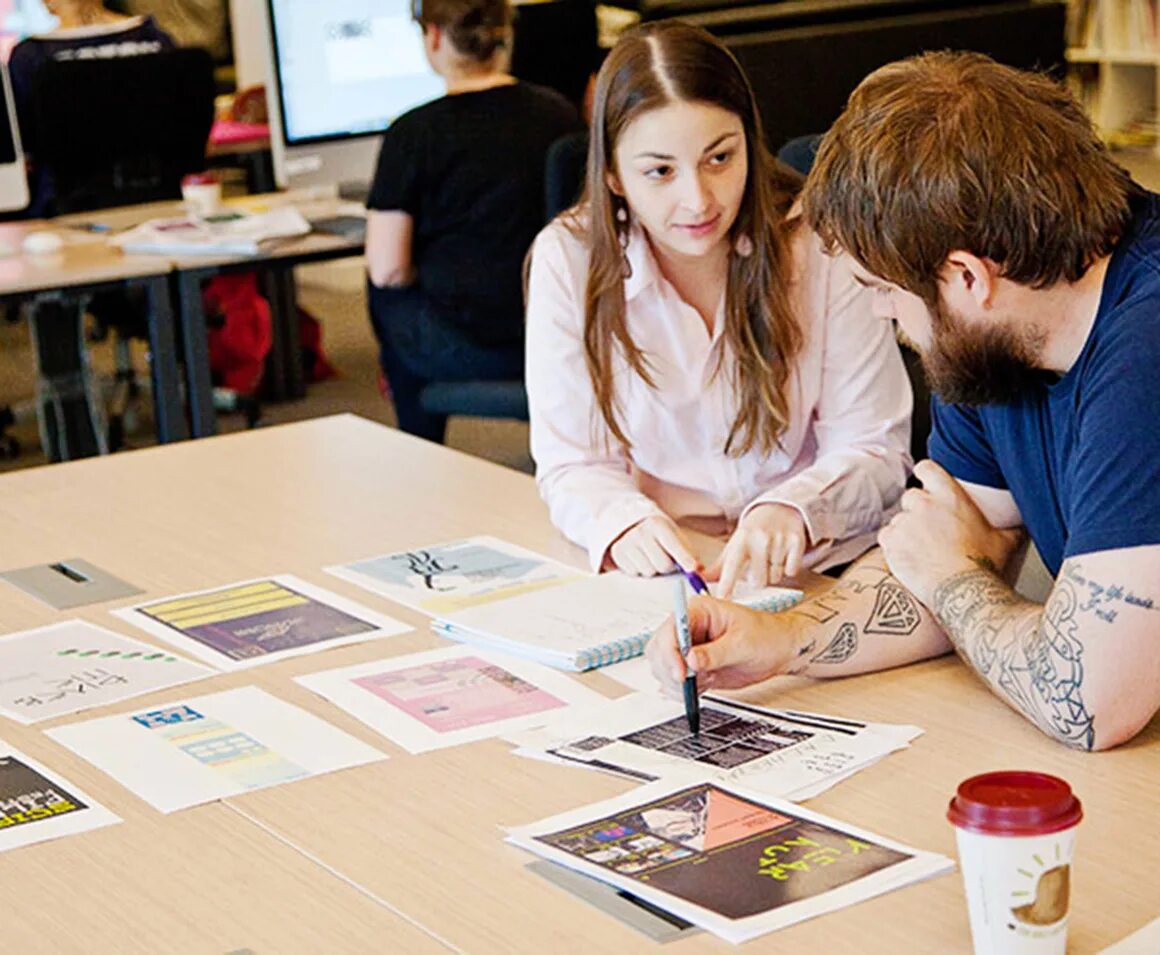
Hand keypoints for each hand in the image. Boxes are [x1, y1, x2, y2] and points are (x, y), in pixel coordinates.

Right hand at [608, 516, 699, 576]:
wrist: (630, 524)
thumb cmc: (658, 534)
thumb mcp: (674, 536)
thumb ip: (688, 553)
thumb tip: (700, 571)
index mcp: (658, 525)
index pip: (674, 546)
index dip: (685, 560)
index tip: (693, 569)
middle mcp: (641, 532)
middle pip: (663, 565)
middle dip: (668, 567)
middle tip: (666, 560)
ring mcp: (627, 543)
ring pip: (649, 571)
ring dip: (653, 570)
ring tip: (651, 558)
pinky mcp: (617, 553)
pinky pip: (635, 573)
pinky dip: (640, 570)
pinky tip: (640, 559)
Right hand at [646, 596, 809, 693]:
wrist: (780, 650)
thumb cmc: (766, 636)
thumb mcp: (742, 644)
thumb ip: (715, 653)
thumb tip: (690, 660)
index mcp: (698, 610)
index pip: (671, 628)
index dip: (670, 651)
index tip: (681, 673)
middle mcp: (689, 628)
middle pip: (659, 648)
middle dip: (669, 669)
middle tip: (687, 684)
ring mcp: (689, 647)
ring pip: (662, 667)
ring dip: (675, 682)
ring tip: (703, 682)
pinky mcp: (693, 666)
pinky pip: (675, 681)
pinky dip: (683, 690)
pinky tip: (703, 688)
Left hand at [706, 503, 808, 597]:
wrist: (779, 508)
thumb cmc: (753, 532)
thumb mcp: (735, 545)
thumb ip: (719, 567)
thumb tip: (699, 581)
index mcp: (741, 540)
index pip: (732, 566)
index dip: (727, 584)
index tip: (723, 599)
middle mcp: (759, 538)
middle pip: (758, 582)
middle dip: (758, 580)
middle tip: (758, 566)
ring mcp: (779, 539)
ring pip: (775, 578)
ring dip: (773, 573)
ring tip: (770, 557)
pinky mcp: (797, 540)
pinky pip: (792, 571)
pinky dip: (788, 568)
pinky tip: (784, 555)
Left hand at [878, 460, 1023, 606]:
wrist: (961, 592)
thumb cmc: (983, 567)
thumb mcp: (1004, 541)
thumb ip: (1009, 527)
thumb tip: (1020, 525)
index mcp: (950, 496)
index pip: (926, 468)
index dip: (924, 474)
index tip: (924, 481)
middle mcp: (924, 505)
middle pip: (911, 497)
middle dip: (916, 510)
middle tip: (928, 529)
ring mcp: (905, 523)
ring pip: (898, 520)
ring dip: (906, 531)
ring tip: (922, 550)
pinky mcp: (891, 542)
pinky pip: (886, 537)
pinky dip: (893, 545)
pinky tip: (908, 557)